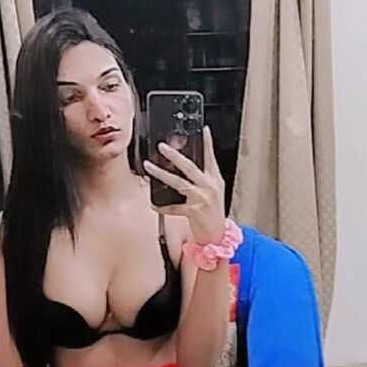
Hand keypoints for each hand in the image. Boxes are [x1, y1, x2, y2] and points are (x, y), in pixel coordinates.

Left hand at [143, 125, 225, 244]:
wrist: (217, 236)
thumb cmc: (213, 214)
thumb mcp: (214, 193)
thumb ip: (203, 179)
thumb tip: (185, 167)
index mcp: (215, 180)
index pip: (211, 158)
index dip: (208, 143)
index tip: (204, 129)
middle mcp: (209, 187)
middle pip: (190, 167)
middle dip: (174, 156)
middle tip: (162, 146)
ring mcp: (201, 199)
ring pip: (178, 182)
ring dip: (161, 173)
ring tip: (149, 166)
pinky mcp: (193, 212)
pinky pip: (173, 207)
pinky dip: (162, 207)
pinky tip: (153, 205)